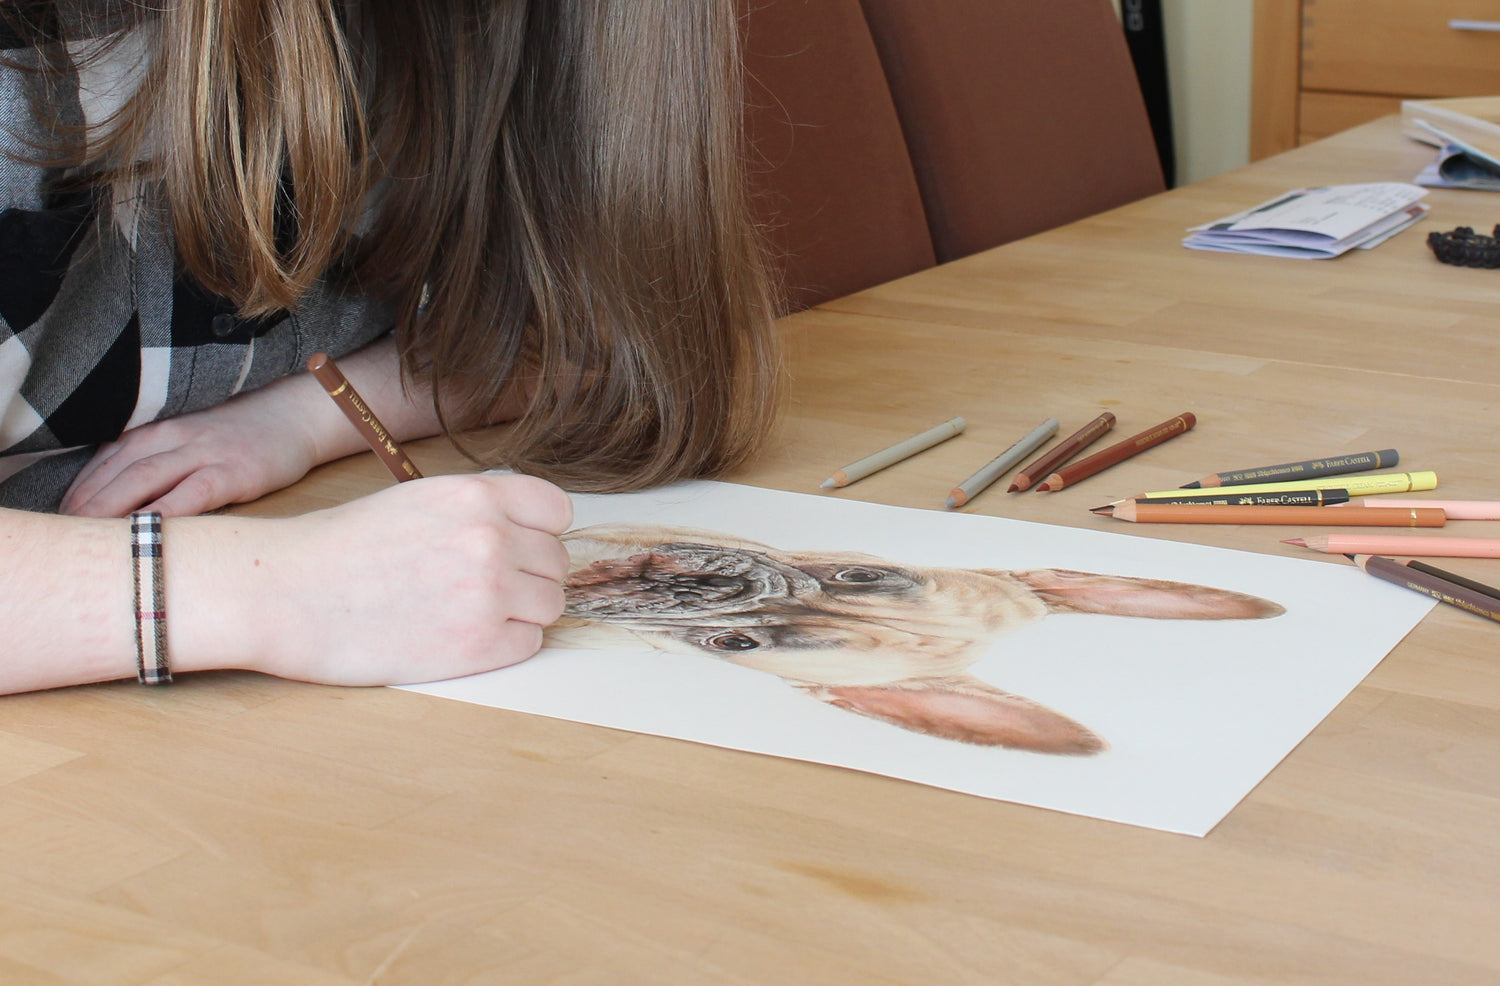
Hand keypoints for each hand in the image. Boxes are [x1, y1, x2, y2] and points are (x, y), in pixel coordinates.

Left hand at [60, 377, 329, 517]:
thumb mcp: (193, 439)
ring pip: (145, 477)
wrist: (297, 416)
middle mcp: (175, 436)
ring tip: (89, 533)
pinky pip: (192, 493)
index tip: (62, 519)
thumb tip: (120, 500)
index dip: (80, 489)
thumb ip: (159, 459)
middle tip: (64, 534)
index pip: (107, 459)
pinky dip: (166, 511)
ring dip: (112, 506)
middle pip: (118, 470)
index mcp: (160, 430)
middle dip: (86, 502)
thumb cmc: (242, 436)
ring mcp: (205, 453)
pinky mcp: (234, 472)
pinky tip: (148, 530)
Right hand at [171, 474, 574, 684]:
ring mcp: (488, 593)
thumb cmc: (341, 547)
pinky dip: (503, 645)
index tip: (516, 547)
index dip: (538, 532)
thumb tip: (527, 536)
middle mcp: (492, 538)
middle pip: (556, 563)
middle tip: (478, 588)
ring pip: (550, 605)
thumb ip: (477, 513)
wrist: (283, 592)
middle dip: (527, 576)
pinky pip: (528, 643)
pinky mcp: (477, 646)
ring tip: (467, 613)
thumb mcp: (417, 501)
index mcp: (477, 495)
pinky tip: (459, 637)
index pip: (558, 511)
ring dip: (520, 613)